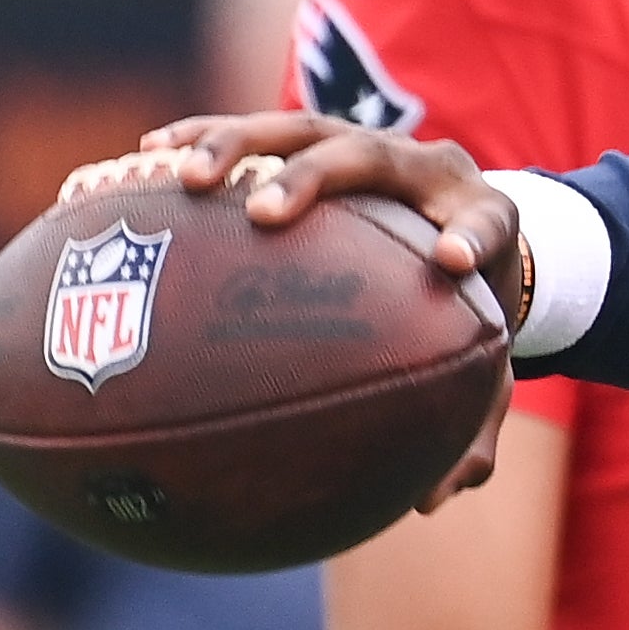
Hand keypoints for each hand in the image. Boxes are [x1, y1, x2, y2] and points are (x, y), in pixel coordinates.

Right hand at [141, 110, 522, 512]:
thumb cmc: (471, 309)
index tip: (447, 260)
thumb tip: (433, 500)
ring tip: (181, 178)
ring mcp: (366, 145)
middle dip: (316, 177)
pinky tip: (140, 159)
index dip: (471, 236)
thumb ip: (470, 428)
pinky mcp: (316, 140)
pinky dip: (198, 139)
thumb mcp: (485, 367)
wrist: (469, 228)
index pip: (488, 224)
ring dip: (239, 145)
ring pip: (302, 129)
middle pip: (373, 155)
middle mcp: (424, 170)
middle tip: (263, 213)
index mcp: (484, 220)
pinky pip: (253, 134)